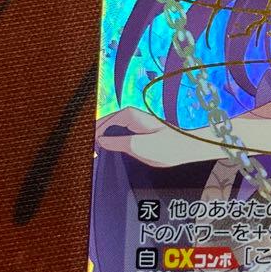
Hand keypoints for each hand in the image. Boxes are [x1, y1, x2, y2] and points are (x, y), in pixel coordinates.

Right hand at [95, 106, 221, 166]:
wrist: (186, 149)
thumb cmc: (167, 146)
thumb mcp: (139, 146)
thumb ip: (117, 143)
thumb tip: (100, 140)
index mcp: (127, 115)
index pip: (100, 123)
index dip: (90, 136)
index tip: (84, 149)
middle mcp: (128, 117)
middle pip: (102, 126)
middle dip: (93, 138)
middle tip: (86, 155)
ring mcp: (130, 126)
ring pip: (108, 132)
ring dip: (100, 142)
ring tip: (92, 156)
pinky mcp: (134, 135)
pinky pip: (116, 138)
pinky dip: (109, 145)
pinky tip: (105, 155)